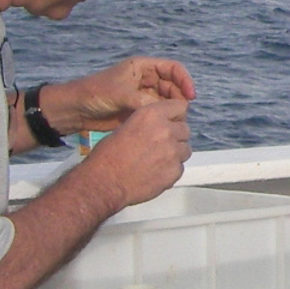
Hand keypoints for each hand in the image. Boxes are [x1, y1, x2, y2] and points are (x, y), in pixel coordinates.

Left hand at [50, 57, 194, 133]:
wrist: (75, 110)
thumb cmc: (94, 94)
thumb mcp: (122, 95)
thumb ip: (146, 101)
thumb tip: (168, 110)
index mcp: (142, 67)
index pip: (173, 69)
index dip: (185, 80)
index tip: (191, 96)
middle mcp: (145, 79)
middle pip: (173, 86)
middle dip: (179, 98)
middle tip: (181, 114)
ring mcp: (142, 95)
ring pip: (166, 101)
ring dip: (172, 110)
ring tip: (173, 122)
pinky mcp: (137, 110)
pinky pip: (156, 113)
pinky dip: (162, 119)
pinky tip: (164, 127)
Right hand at [70, 99, 190, 212]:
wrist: (104, 182)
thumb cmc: (107, 157)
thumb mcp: (125, 127)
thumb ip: (148, 124)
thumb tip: (159, 126)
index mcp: (151, 115)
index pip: (179, 107)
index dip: (176, 116)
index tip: (173, 121)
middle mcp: (165, 130)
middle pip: (185, 129)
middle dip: (176, 136)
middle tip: (161, 145)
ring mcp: (172, 151)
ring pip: (185, 149)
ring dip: (175, 154)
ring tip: (156, 160)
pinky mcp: (174, 171)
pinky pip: (180, 168)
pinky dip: (171, 171)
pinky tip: (155, 172)